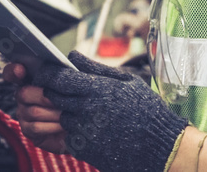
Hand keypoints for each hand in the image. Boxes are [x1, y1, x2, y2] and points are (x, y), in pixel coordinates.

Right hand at [2, 62, 67, 152]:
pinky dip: (53, 126)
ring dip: (54, 113)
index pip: (13, 72)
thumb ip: (70, 72)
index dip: (13, 71)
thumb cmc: (76, 102)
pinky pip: (36, 127)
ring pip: (33, 112)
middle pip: (23, 93)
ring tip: (69, 114)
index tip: (20, 70)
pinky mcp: (28, 130)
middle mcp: (24, 95)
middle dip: (45, 97)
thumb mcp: (74, 84)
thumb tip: (72, 56)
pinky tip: (64, 125)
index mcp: (32, 80)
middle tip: (63, 99)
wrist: (81, 128)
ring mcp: (24, 113)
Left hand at [32, 51, 187, 171]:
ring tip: (91, 113)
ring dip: (69, 113)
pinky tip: (96, 129)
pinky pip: (70, 136)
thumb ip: (96, 69)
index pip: (58, 78)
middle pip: (54, 96)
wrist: (161, 147)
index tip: (45, 73)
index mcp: (97, 90)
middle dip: (55, 91)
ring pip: (63, 117)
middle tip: (68, 91)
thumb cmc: (147, 111)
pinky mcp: (86, 149)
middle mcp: (87, 110)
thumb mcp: (127, 82)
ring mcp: (85, 132)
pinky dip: (78, 131)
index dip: (47, 74)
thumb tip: (72, 56)